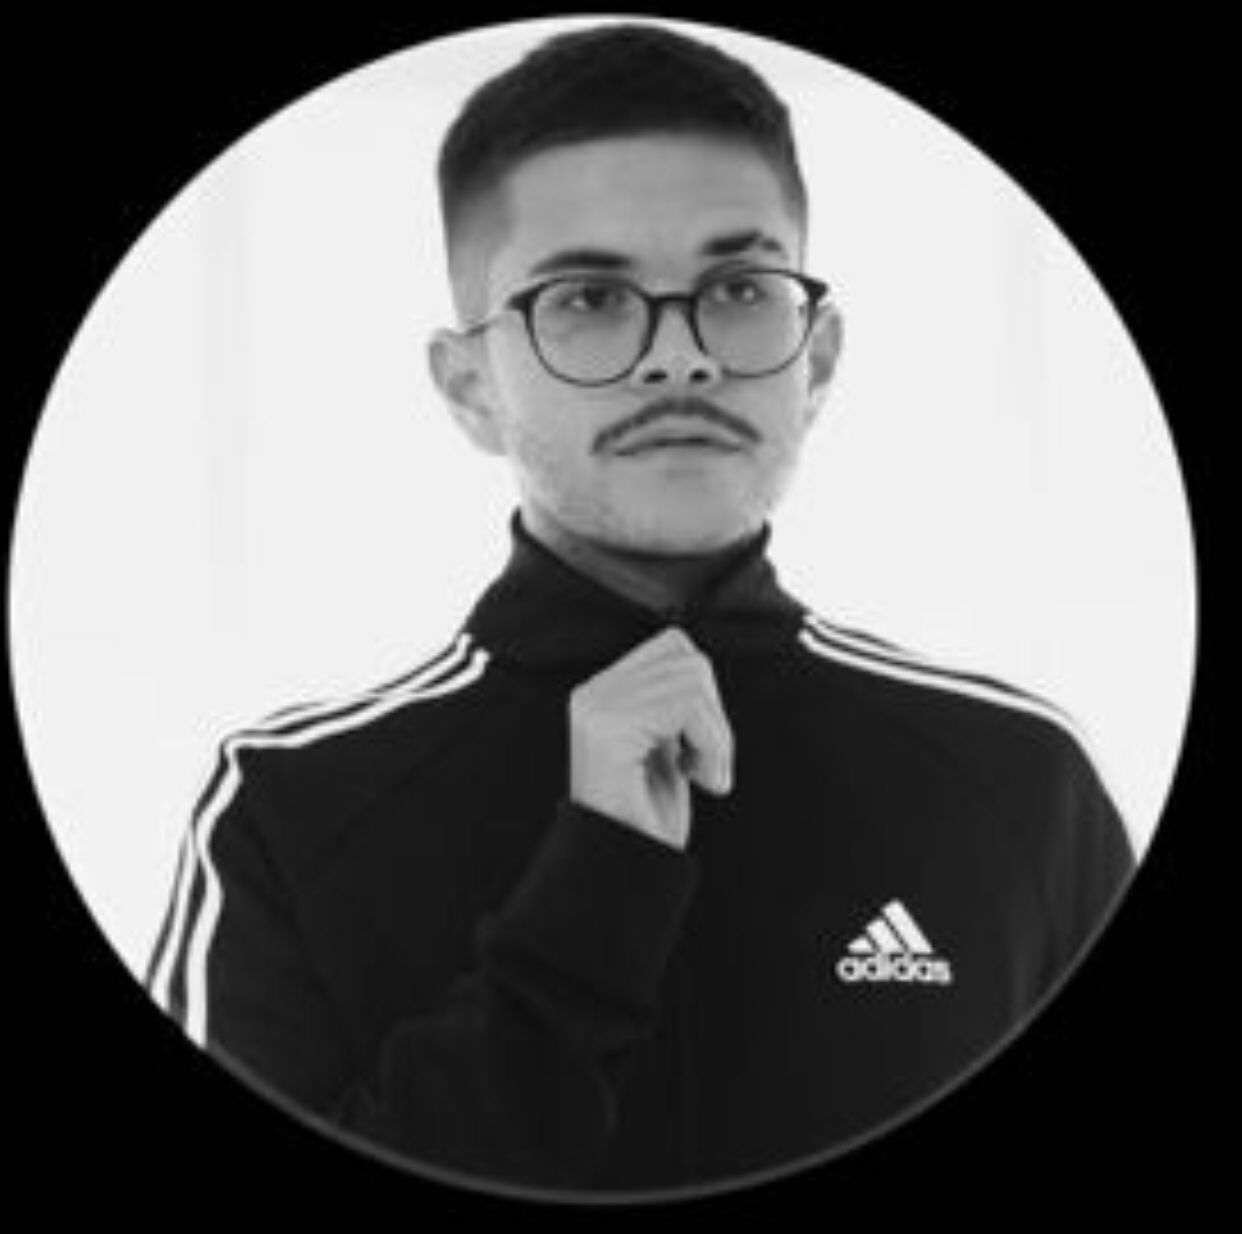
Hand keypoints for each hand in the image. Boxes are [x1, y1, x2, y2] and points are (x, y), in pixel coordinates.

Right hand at [568, 627, 733, 849]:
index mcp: (601, 691)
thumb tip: (699, 662)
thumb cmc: (649, 816)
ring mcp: (596, 709)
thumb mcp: (665, 741)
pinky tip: (696, 778)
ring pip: (694, 678)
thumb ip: (672, 697)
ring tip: (702, 773)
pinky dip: (712, 744)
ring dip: (717, 734)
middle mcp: (591, 693)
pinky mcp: (608, 730)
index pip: (674, 646)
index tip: (698, 744)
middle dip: (716, 714)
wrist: (626, 871)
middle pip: (688, 658)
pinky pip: (689, 706)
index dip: (704, 693)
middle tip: (706, 765)